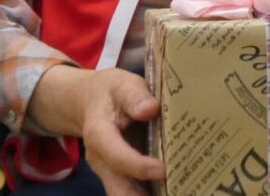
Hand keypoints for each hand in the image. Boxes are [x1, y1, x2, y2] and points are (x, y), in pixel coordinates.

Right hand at [28, 65, 164, 194]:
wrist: (92, 102)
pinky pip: (133, 192)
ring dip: (149, 194)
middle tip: (174, 189)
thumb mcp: (122, 85)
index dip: (138, 165)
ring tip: (177, 189)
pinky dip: (150, 191)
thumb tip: (151, 109)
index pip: (116, 155)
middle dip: (141, 195)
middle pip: (119, 189)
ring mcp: (109, 172)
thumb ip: (135, 95)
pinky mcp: (119, 177)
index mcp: (99, 134)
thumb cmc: (111, 92)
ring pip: (125, 195)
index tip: (162, 169)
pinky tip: (173, 187)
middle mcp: (100, 159)